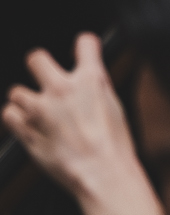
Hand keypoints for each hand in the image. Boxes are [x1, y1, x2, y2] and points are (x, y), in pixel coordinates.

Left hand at [3, 35, 140, 205]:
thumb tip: (88, 81)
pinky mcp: (24, 129)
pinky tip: (28, 125)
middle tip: (45, 75)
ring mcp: (40, 109)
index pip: (85, 43)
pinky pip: (9, 114)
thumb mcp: (114, 106)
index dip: (85, 45)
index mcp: (90, 79)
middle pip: (36, 59)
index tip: (83, 50)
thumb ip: (95, 88)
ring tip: (36, 110)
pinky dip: (16, 119)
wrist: (100, 171)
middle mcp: (62, 88)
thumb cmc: (113, 144)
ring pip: (16, 91)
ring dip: (25, 100)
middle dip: (39, 65)